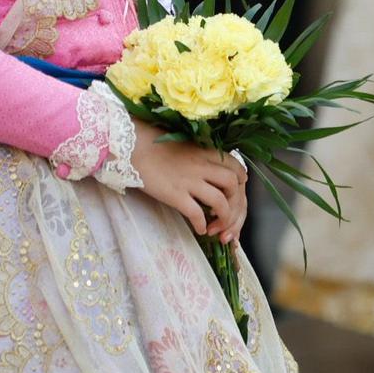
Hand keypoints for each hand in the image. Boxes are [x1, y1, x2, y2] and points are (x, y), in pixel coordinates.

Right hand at [132, 119, 245, 239]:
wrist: (132, 146)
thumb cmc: (153, 142)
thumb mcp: (184, 143)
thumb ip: (200, 154)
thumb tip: (210, 167)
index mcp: (205, 151)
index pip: (236, 167)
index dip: (241, 183)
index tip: (236, 192)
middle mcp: (201, 165)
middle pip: (234, 186)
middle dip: (236, 203)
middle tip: (227, 213)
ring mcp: (189, 181)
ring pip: (220, 202)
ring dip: (223, 218)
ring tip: (216, 226)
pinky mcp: (175, 194)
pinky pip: (196, 214)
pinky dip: (202, 225)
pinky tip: (200, 230)